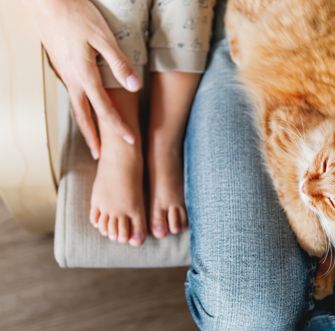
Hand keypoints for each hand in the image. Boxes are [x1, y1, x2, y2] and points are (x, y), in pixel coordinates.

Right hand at [27, 0, 141, 158]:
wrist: (45, 1)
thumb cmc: (76, 15)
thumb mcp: (103, 38)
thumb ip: (119, 63)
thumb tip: (134, 86)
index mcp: (85, 76)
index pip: (105, 109)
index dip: (119, 127)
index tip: (130, 141)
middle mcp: (73, 80)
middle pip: (84, 117)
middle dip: (93, 139)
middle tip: (99, 157)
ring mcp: (65, 75)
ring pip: (75, 107)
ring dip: (85, 127)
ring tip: (91, 140)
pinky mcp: (62, 67)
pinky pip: (72, 95)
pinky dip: (80, 110)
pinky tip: (85, 110)